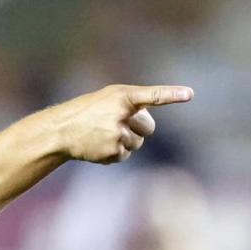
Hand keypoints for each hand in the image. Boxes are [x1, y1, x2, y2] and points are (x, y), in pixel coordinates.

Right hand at [51, 84, 192, 163]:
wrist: (61, 130)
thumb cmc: (87, 110)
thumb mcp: (108, 98)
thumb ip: (131, 104)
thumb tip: (148, 126)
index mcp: (122, 96)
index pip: (152, 95)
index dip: (171, 95)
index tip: (189, 94)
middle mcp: (121, 114)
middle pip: (149, 128)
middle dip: (138, 128)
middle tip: (116, 124)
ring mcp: (117, 134)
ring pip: (138, 143)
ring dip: (125, 141)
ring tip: (103, 135)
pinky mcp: (112, 151)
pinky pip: (126, 154)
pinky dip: (115, 152)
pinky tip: (99, 145)